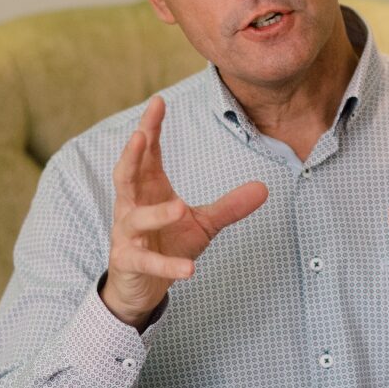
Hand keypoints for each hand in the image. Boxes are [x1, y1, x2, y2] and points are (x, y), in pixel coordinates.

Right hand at [100, 95, 267, 329]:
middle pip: (125, 175)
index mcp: (148, 188)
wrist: (143, 286)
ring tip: (179, 208)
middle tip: (140, 134)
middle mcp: (132, 206)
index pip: (147, 153)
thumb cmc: (168, 243)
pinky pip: (147, 262)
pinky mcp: (129, 262)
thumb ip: (229, 206)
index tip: (158, 101)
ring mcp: (127, 234)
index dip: (150, 127)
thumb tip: (264, 188)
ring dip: (156, 214)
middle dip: (131, 154)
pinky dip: (168, 264)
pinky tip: (190, 268)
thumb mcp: (203, 222)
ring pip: (135, 218)